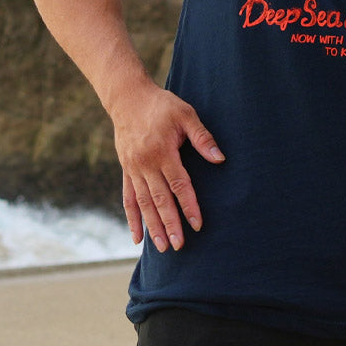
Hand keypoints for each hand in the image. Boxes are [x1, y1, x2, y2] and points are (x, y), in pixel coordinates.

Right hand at [111, 84, 223, 252]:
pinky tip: (137, 237)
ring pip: (143, 203)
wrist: (128, 97)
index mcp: (162, 151)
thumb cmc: (161, 105)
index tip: (197, 224)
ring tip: (161, 247)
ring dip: (152, 226)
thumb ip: (202, 138)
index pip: (179, 184)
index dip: (189, 205)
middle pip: (159, 199)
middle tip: (179, 246)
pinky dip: (132, 218)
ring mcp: (133, 168)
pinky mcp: (126, 170)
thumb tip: (219, 159)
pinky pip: (128, 198)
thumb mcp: (185, 114)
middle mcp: (145, 163)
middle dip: (170, 224)